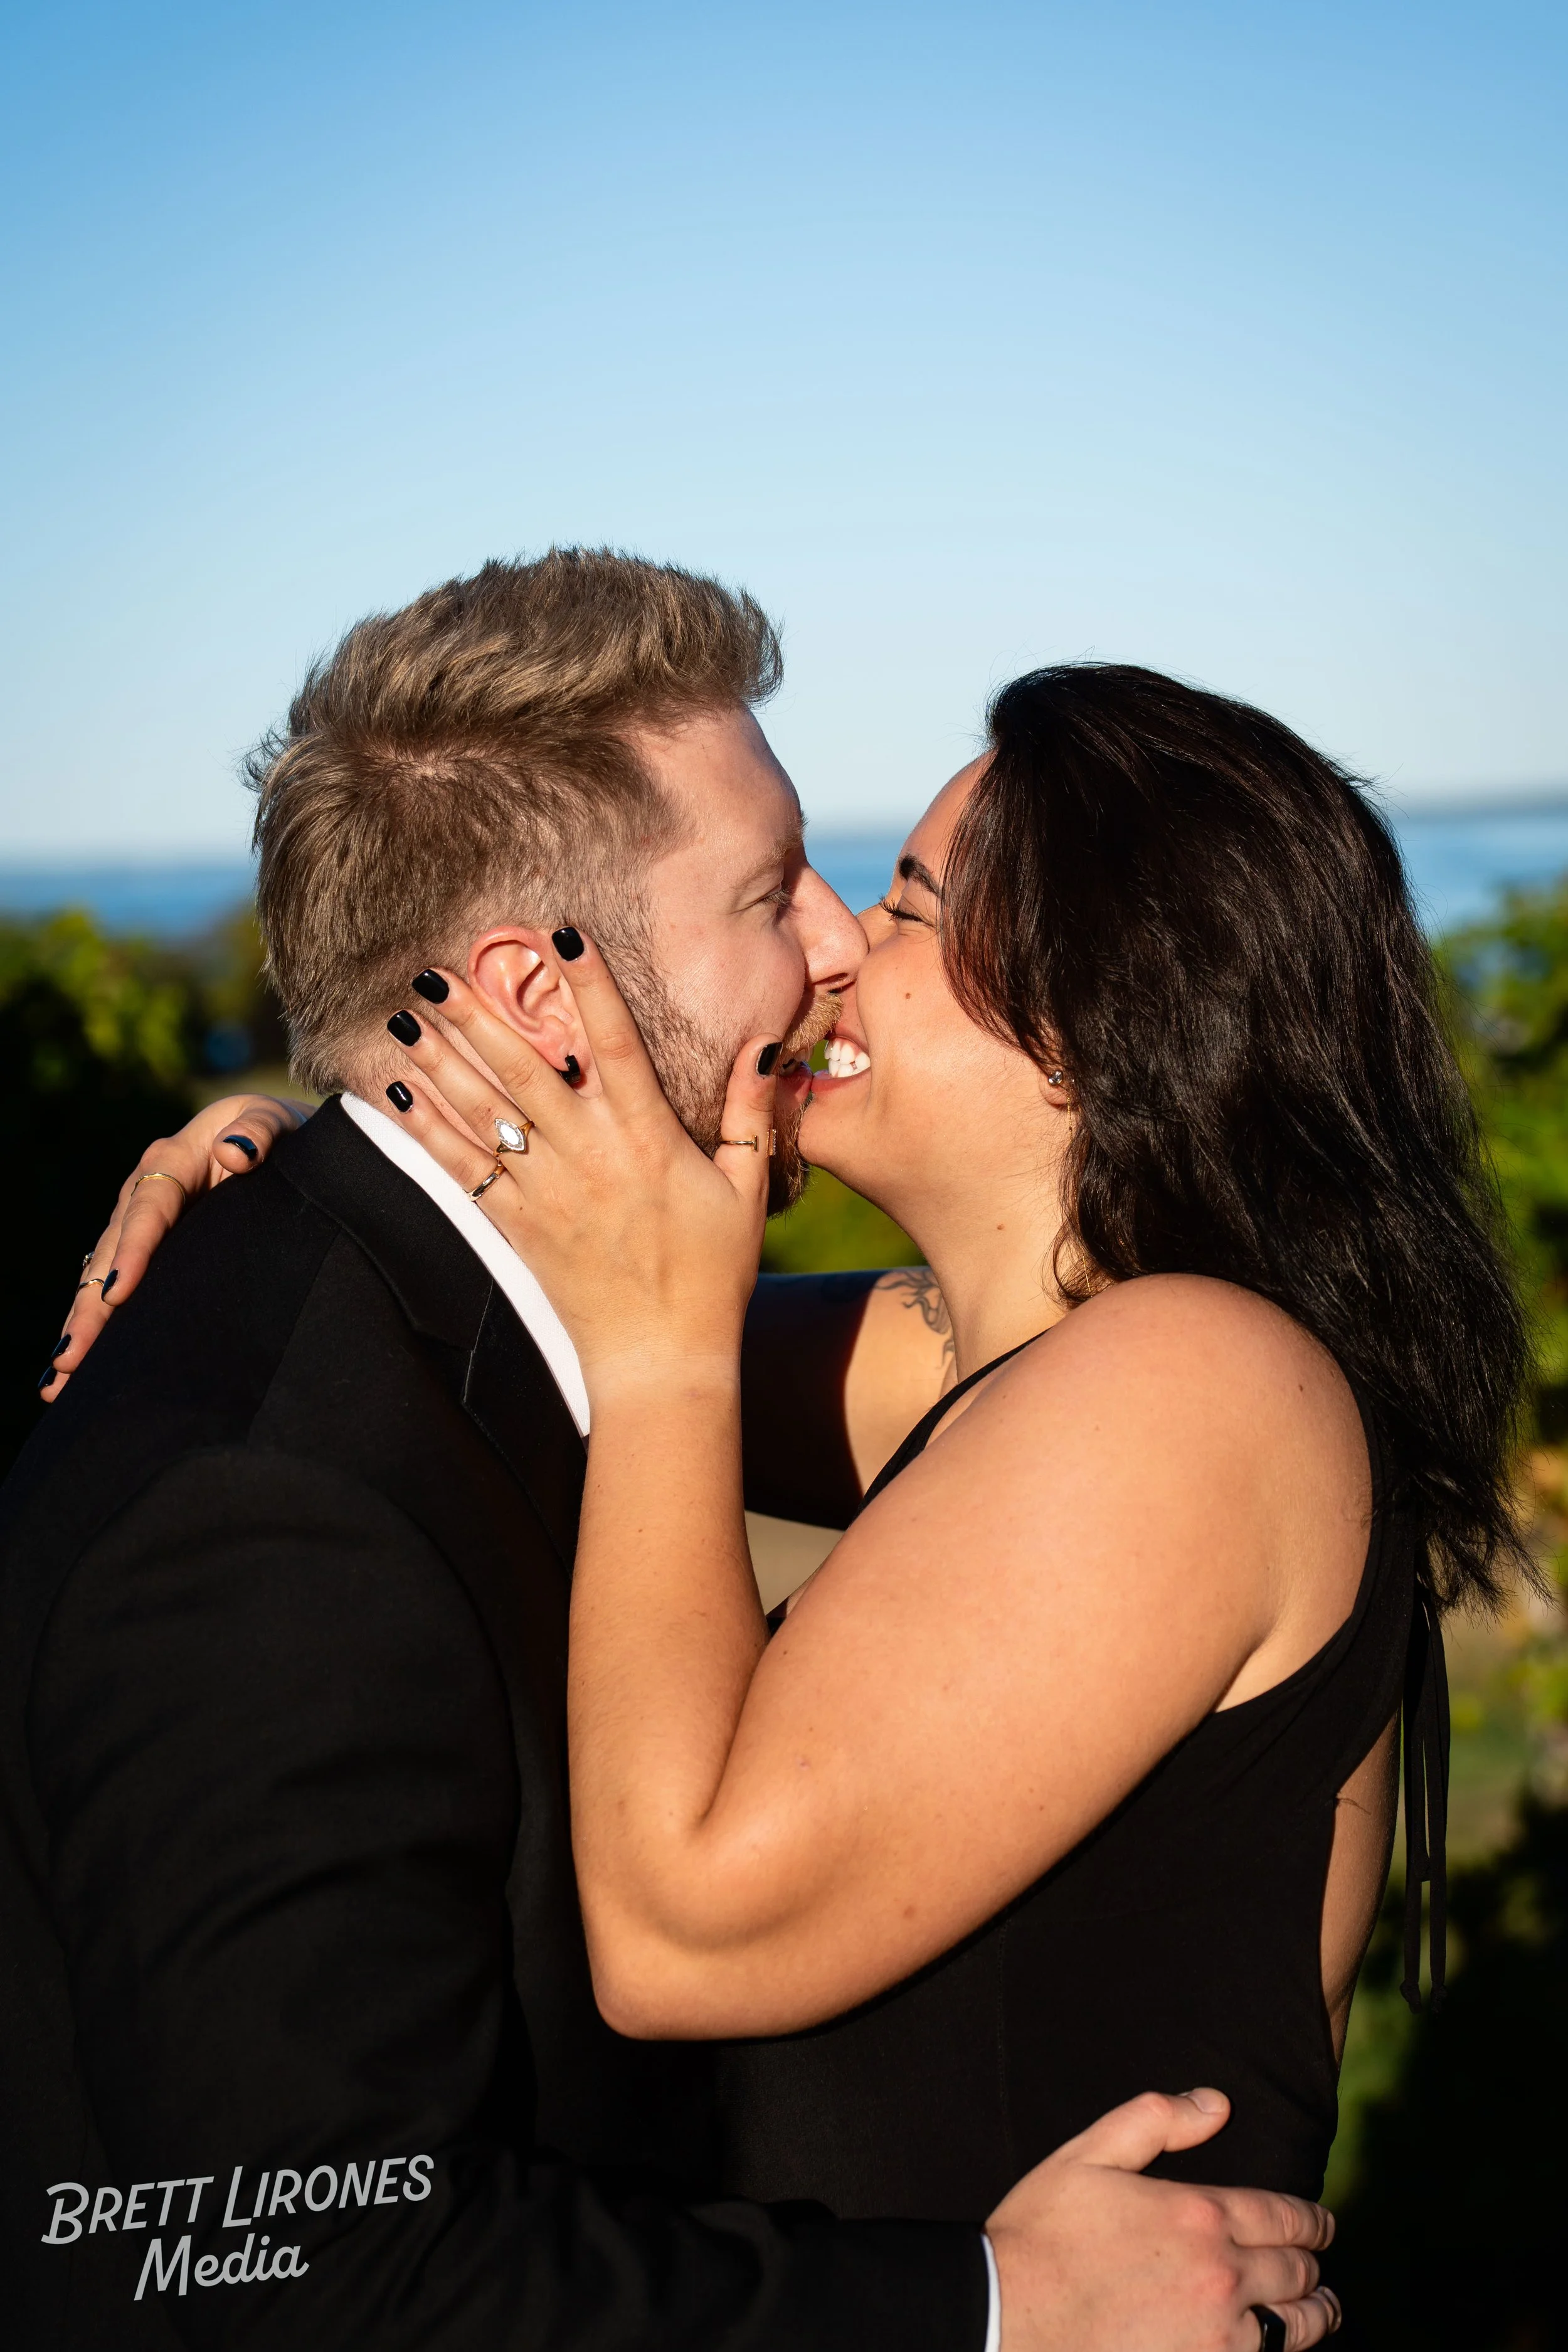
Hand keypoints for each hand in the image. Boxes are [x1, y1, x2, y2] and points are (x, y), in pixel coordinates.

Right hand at [43, 1093, 306, 1398]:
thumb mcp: (272, 1121)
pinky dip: (96, 1324)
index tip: (119, 1290)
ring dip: (82, 1325)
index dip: (133, 1248)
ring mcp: (138, 1224)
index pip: (148, 1207)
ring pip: (100, 1277)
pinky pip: (112, 1287)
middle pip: (111, 1252)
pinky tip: (75, 1370)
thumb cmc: (277, 1133)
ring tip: (60, 1378)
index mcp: (171, 1159)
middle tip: (71, 1356)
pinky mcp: (145, 1250)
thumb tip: (236, 1152)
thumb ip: (260, 1130)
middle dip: (89, 1306)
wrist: (275, 1140)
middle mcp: (144, 1192)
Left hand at [382, 942, 778, 1388]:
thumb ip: (750, 1113)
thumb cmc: (712, 1274)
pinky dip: (425, 1129)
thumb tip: (762, 1042)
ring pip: (483, 1113)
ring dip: (440, 1060)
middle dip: (479, 1016)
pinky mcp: (517, 1226)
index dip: (590, 984)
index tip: (562, 931)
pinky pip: (461, 1169)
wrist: (661, 1359)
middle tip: (436, 970)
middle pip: (526, 1070)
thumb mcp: (748, 1189)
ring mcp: (547, 1192)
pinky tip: (394, 1092)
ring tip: (403, 1015)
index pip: (616, 1043)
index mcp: (648, 1139)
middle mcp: (590, 1157)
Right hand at [987, 2090, 1339, 2351]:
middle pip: (1296, 2271)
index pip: (1284, 2216)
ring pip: (1293, 2327)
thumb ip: (1156, 2118)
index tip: (1322, 2223)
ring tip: (1321, 2309)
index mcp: (1199, 2215)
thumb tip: (1217, 2104)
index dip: (1312, 2219)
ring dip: (1315, 2315)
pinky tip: (1273, 2344)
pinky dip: (1277, 2351)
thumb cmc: (1042, 2234)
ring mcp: (1216, 2337)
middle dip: (1313, 2264)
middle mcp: (1222, 2276)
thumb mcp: (1089, 2155)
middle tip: (1319, 2264)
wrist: (1009, 2317)